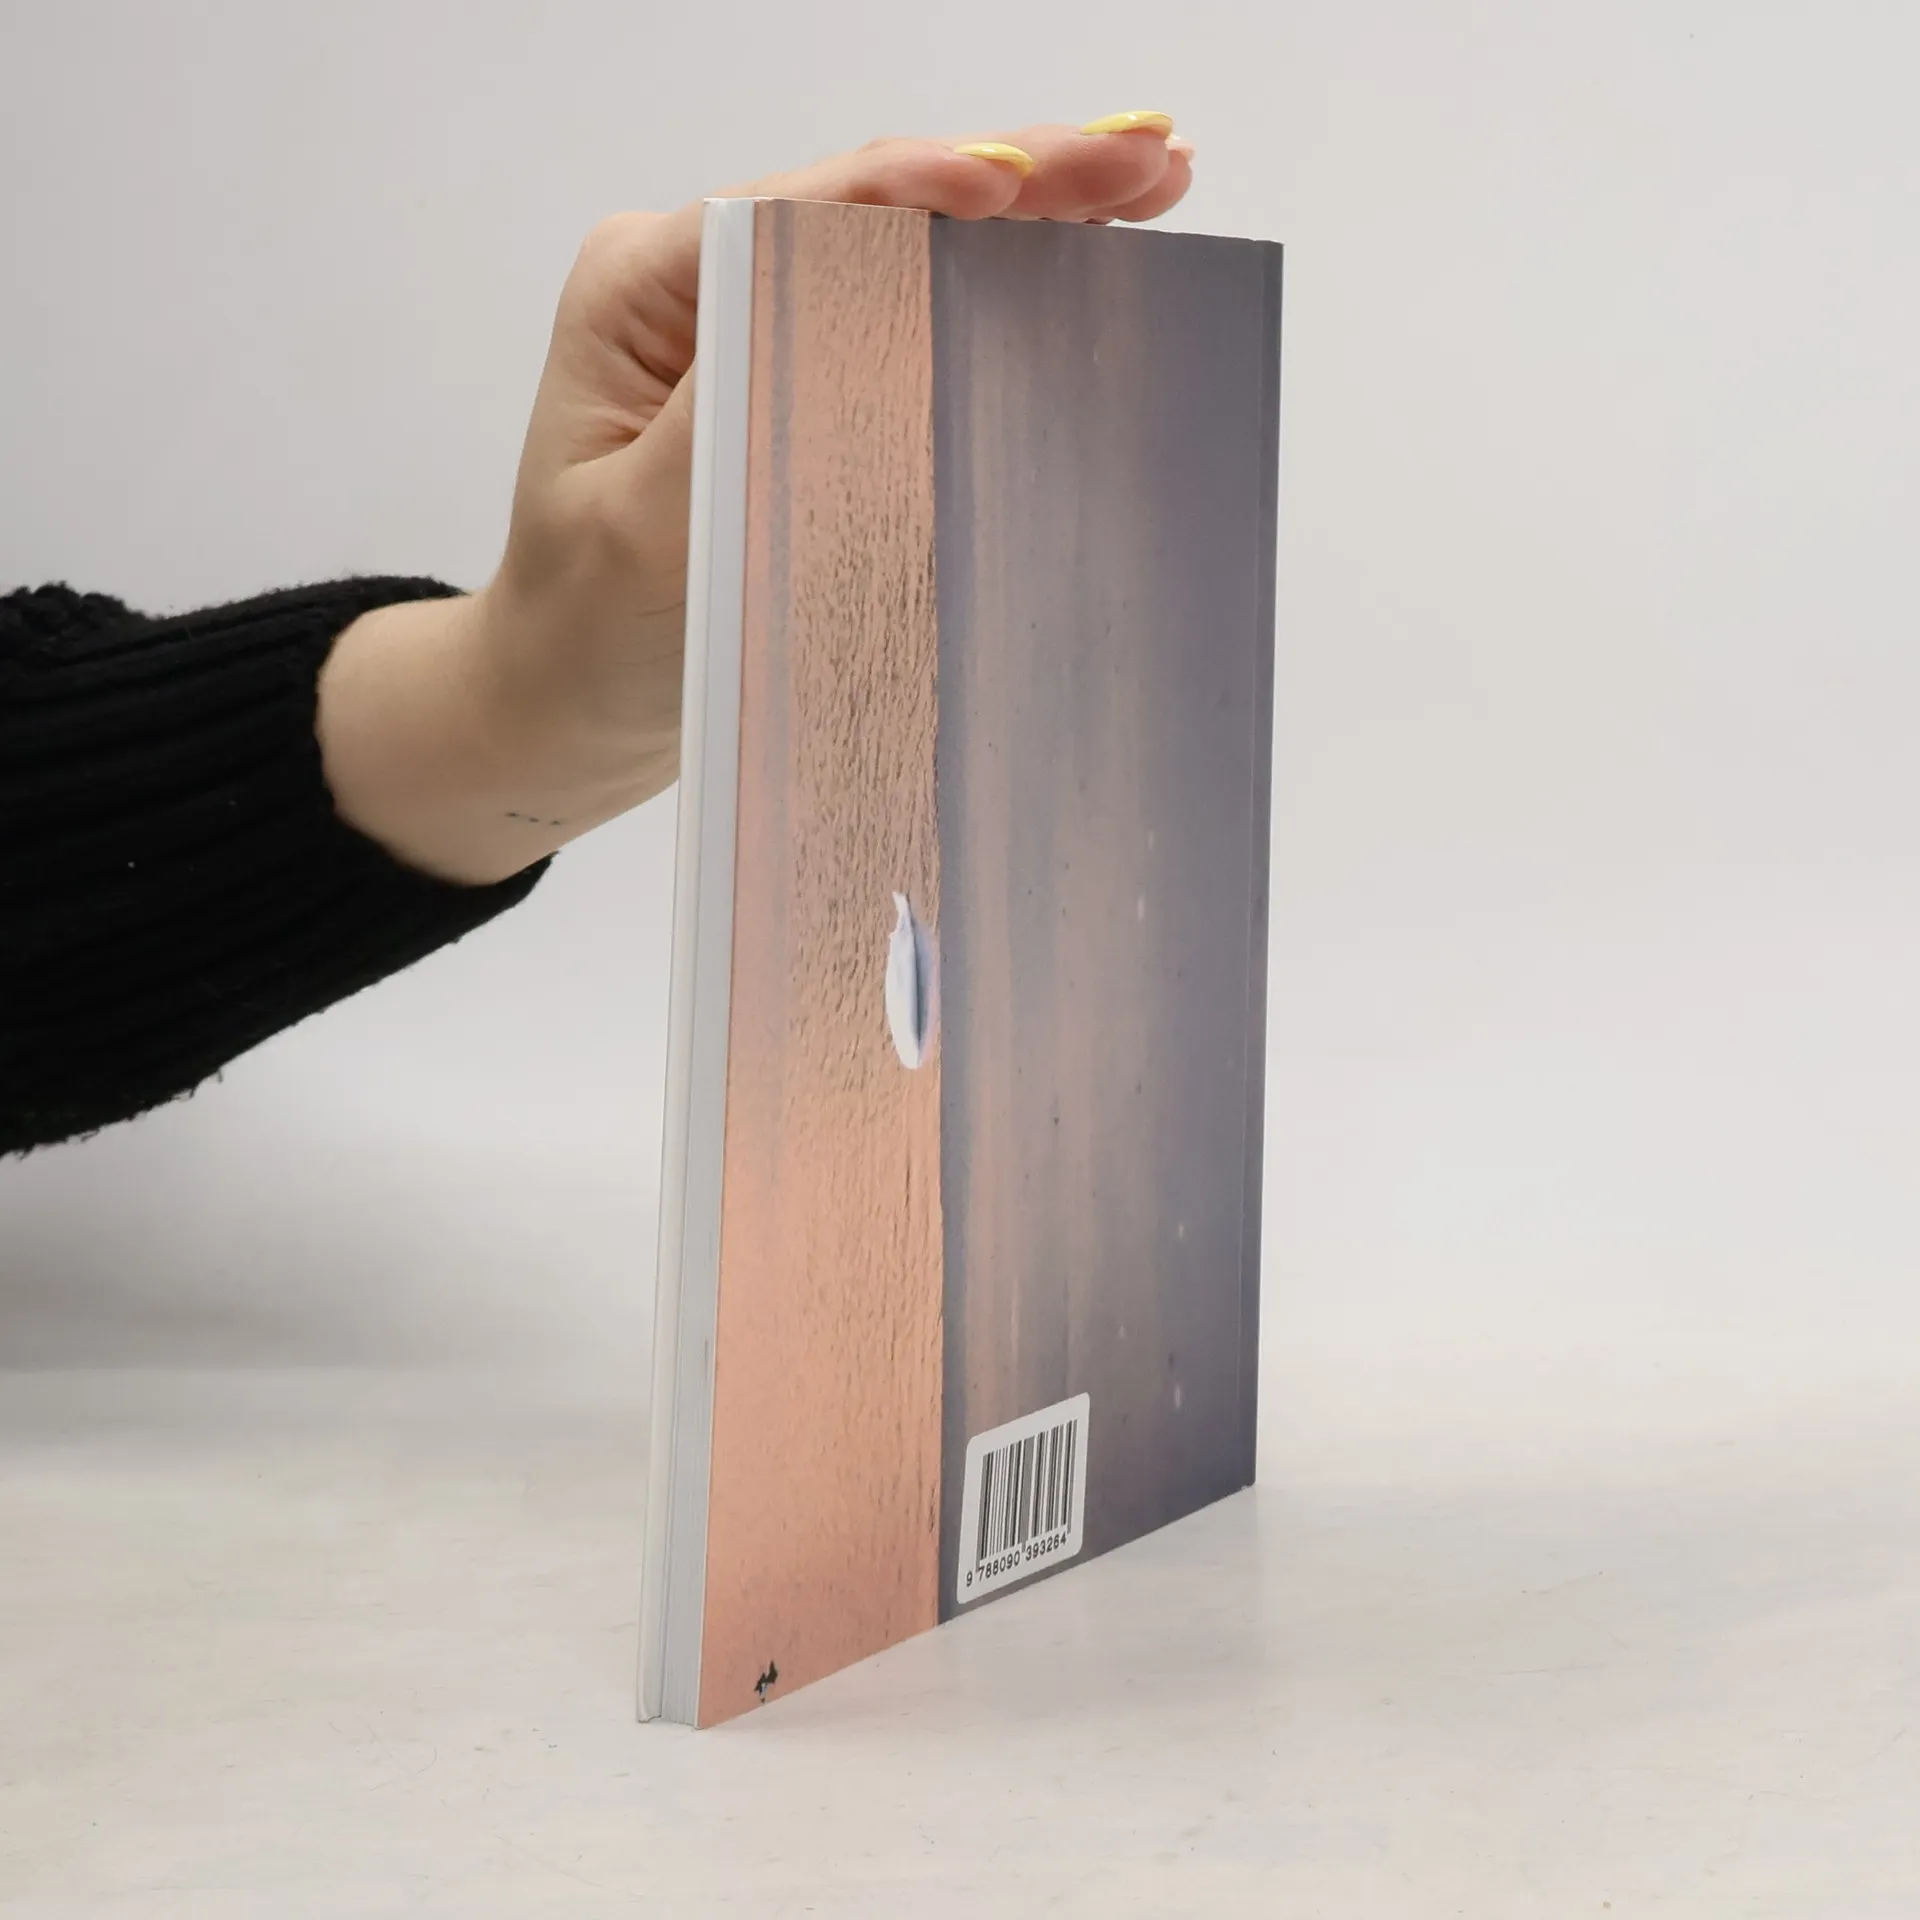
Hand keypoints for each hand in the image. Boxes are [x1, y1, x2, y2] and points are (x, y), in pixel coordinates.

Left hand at [318, 115, 1195, 884]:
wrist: (560, 703)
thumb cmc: (582, 634)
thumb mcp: (642, 539)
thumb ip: (737, 423)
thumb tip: (855, 325)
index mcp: (646, 289)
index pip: (808, 212)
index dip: (924, 186)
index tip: (1019, 183)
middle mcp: (702, 284)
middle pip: (876, 204)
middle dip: (1017, 173)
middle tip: (1148, 152)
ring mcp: (754, 325)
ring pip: (907, 245)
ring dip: (1030, 211)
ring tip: (1152, 174)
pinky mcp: (796, 380)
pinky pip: (909, 313)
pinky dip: (1001, 281)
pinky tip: (1084, 250)